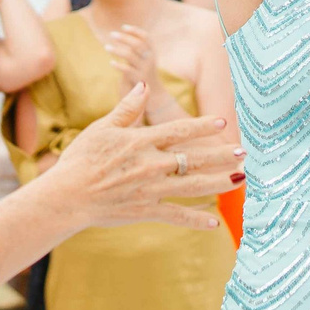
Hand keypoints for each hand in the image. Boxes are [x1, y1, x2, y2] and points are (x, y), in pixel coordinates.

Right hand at [39, 86, 241, 229]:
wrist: (67, 196)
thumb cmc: (81, 159)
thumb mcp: (102, 128)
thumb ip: (126, 109)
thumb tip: (142, 86)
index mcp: (141, 141)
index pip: (179, 131)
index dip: (203, 127)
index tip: (222, 124)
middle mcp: (151, 164)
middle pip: (194, 158)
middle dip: (221, 156)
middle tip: (243, 153)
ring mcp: (151, 189)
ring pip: (193, 186)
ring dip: (220, 182)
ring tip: (240, 179)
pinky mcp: (146, 210)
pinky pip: (177, 215)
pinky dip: (196, 220)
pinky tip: (214, 222)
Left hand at [104, 24, 160, 94]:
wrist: (154, 91)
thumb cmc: (145, 71)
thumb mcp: (145, 58)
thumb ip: (137, 48)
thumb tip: (123, 34)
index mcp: (152, 52)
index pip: (146, 37)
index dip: (135, 31)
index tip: (123, 27)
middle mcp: (150, 59)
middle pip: (137, 44)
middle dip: (124, 38)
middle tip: (112, 34)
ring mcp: (144, 68)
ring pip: (130, 56)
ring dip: (117, 50)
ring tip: (106, 47)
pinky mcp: (138, 78)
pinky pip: (126, 70)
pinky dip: (118, 65)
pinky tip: (111, 62)